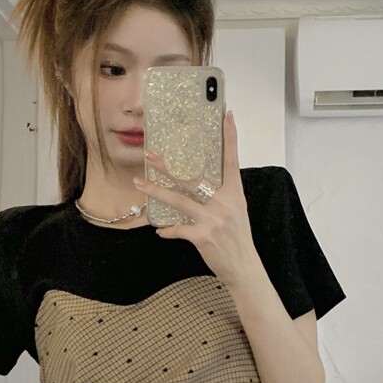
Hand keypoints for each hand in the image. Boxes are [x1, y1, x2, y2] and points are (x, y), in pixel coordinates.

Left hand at [132, 110, 259, 285]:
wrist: (244, 267)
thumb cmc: (238, 238)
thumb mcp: (236, 210)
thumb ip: (222, 195)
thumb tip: (202, 183)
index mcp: (234, 193)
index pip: (231, 160)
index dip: (230, 138)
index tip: (227, 116)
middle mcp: (224, 202)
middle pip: (192, 178)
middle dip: (167, 166)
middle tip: (150, 154)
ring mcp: (212, 219)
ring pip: (178, 200)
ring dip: (156, 191)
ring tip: (139, 183)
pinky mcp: (202, 236)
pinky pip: (178, 229)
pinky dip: (167, 230)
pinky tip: (160, 230)